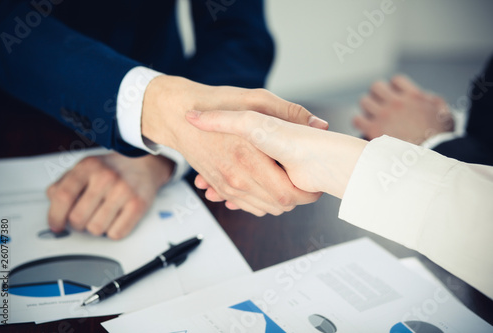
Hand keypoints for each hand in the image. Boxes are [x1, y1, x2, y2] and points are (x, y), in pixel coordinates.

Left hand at [46, 152, 173, 238]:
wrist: (145, 165)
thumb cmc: (112, 169)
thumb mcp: (86, 168)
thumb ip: (64, 183)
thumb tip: (52, 201)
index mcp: (88, 167)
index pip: (63, 196)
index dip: (55, 216)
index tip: (56, 225)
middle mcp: (106, 177)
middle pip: (78, 218)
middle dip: (77, 224)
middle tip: (83, 219)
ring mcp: (123, 191)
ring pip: (96, 229)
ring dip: (96, 228)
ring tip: (101, 216)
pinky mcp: (138, 205)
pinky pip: (116, 233)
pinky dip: (113, 232)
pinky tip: (115, 220)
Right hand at [186, 110, 366, 198]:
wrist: (177, 115)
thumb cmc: (215, 103)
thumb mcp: (256, 99)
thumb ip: (289, 113)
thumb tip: (320, 124)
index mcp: (250, 156)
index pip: (287, 193)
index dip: (307, 192)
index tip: (312, 179)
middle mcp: (237, 177)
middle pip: (278, 205)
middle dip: (296, 197)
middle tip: (303, 179)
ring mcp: (226, 185)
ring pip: (263, 208)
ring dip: (278, 200)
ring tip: (284, 179)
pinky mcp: (219, 186)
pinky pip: (245, 206)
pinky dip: (259, 201)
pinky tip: (263, 184)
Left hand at [354, 75, 453, 144]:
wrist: (430, 157)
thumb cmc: (439, 138)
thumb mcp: (444, 114)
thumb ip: (433, 101)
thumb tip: (423, 96)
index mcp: (413, 96)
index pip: (396, 81)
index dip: (394, 88)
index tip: (394, 96)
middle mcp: (396, 102)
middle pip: (376, 87)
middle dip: (377, 95)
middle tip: (379, 105)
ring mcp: (383, 115)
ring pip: (364, 101)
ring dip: (367, 108)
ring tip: (372, 117)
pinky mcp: (373, 129)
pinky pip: (356, 119)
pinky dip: (359, 122)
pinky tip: (365, 127)